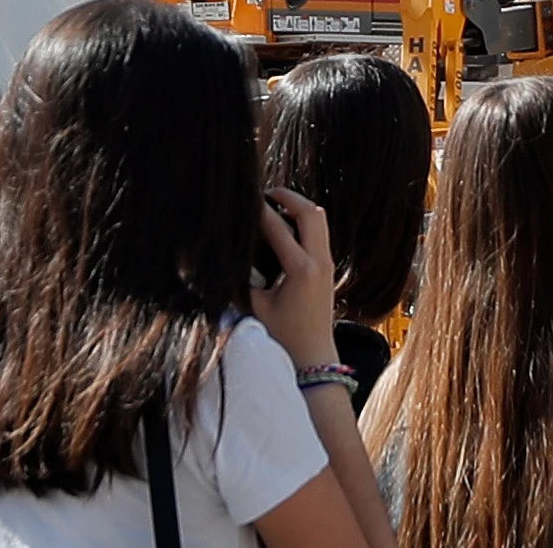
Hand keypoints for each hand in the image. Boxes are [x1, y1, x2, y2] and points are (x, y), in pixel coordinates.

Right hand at [247, 187, 338, 361]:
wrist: (314, 359)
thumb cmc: (283, 337)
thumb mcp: (255, 307)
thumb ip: (241, 278)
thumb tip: (223, 256)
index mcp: (301, 270)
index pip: (277, 227)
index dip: (258, 210)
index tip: (242, 199)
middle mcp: (319, 262)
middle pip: (310, 212)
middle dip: (288, 197)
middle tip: (266, 193)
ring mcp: (327, 264)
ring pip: (319, 219)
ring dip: (298, 207)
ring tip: (274, 205)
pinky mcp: (328, 269)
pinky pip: (319, 233)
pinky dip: (304, 222)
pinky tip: (284, 226)